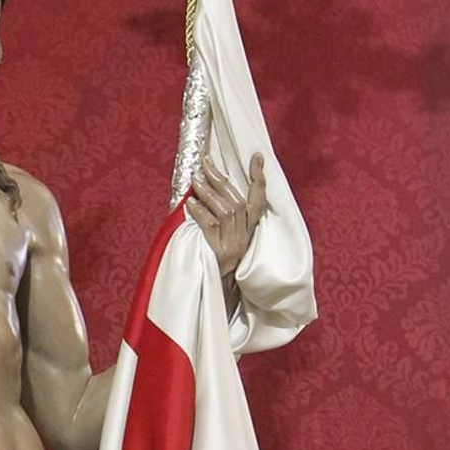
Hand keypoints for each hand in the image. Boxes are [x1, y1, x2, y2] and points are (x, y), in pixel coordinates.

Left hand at [187, 153, 266, 287]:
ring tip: (195, 178)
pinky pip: (211, 227)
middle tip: (205, 162)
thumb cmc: (218, 260)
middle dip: (221, 179)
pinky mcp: (219, 254)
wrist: (216, 292)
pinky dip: (200, 212)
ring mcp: (233, 246)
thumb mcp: (228, 237)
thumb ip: (224, 216)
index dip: (259, 179)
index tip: (257, 157)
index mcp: (250, 230)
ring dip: (208, 192)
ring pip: (225, 211)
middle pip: (237, 201)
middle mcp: (245, 236)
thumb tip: (209, 185)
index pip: (259, 201)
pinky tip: (190, 203)